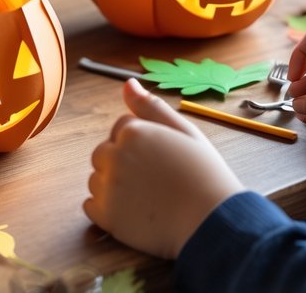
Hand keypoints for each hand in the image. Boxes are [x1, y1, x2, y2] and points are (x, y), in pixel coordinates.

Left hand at [85, 79, 241, 258]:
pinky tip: (132, 213)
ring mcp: (109, 186)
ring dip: (113, 187)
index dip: (142, 146)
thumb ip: (151, 106)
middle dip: (122, 163)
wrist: (214, 223)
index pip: (121, 129)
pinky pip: (90, 207)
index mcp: (132, 131)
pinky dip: (105, 211)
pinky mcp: (106, 216)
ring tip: (146, 198)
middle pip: (104, 153)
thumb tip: (128, 83)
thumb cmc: (203, 175)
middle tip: (154, 181)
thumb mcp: (183, 131)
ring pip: (97, 179)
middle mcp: (115, 155)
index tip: (161, 161)